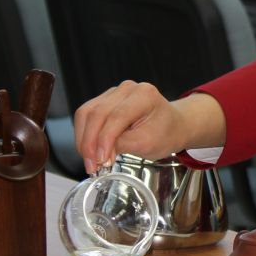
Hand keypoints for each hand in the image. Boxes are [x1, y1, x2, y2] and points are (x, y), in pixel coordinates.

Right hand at [73, 83, 225, 171]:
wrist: (172, 126)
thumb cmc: (166, 133)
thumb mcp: (148, 144)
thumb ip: (122, 145)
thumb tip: (98, 154)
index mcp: (144, 95)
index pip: (116, 117)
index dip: (104, 140)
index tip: (100, 161)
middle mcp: (127, 89)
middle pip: (97, 113)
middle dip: (90, 143)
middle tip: (92, 166)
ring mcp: (114, 93)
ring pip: (86, 113)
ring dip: (83, 140)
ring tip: (89, 161)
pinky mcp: (105, 100)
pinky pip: (86, 115)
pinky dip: (84, 134)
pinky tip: (89, 150)